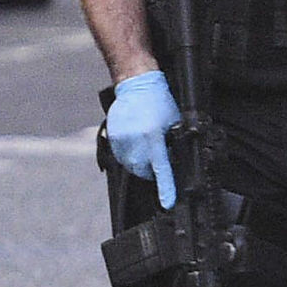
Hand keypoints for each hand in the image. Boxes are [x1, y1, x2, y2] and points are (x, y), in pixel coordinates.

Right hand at [103, 69, 181, 208]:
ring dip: (139, 163)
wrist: (136, 83)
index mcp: (154, 138)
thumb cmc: (158, 100)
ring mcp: (122, 140)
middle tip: (157, 159)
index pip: (162, 170)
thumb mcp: (173, 122)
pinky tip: (135, 142)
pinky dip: (129, 155)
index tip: (167, 202)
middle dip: (151, 171)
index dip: (166, 189)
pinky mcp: (113, 137)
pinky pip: (121, 156)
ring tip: (145, 147)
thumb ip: (172, 143)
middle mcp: (136, 141)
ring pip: (131, 166)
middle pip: (143, 171)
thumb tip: (172, 162)